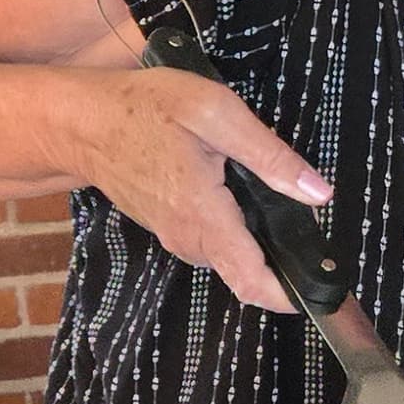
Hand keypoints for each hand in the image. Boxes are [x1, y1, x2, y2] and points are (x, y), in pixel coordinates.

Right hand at [67, 67, 330, 312]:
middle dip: (279, 258)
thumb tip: (318, 193)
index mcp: (204, 215)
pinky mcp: (166, 228)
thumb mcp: (214, 112)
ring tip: (266, 195)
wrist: (81, 120)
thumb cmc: (144, 108)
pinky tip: (230, 188)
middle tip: (304, 221)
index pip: (252, 281)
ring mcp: (173, 236)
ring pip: (228, 255)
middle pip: (246, 272)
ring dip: (253, 238)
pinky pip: (209, 240)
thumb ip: (269, 155)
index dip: (290, 295)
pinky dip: (230, 226)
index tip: (322, 289)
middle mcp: (187, 238)